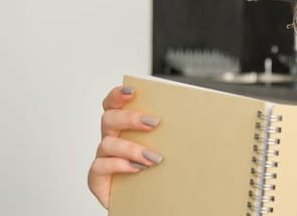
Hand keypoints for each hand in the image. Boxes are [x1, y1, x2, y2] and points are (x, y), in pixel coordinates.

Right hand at [87, 86, 162, 208]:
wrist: (151, 204)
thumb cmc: (158, 175)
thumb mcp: (167, 151)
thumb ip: (172, 135)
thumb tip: (199, 119)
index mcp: (124, 129)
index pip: (113, 105)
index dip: (118, 95)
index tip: (133, 91)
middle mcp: (111, 141)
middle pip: (109, 119)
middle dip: (130, 118)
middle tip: (153, 123)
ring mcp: (103, 159)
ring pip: (107, 143)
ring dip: (131, 147)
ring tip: (153, 158)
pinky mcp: (97, 179)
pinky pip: (99, 167)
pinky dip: (118, 165)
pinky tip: (136, 169)